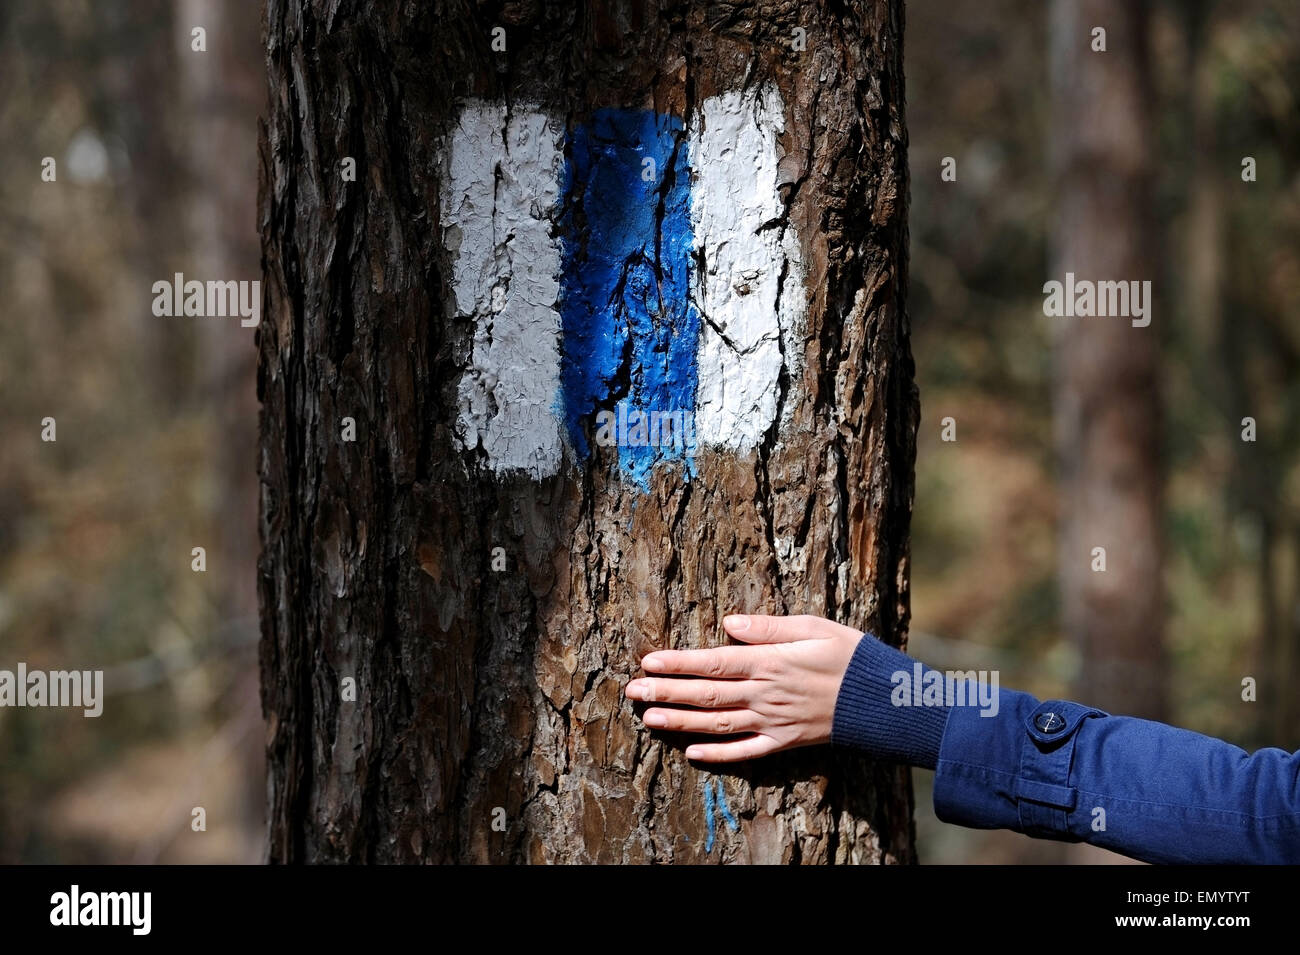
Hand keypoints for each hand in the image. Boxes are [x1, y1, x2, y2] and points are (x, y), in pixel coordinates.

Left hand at [624, 614, 863, 762]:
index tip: (648, 663)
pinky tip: (692, 753)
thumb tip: (729, 623)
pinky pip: (746, 752)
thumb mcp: (814, 627)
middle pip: (707, 695)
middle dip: (666, 694)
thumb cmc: (851, 656)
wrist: (885, 702)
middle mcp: (766, 694)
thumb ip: (769, 627)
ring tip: (649, 719)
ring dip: (681, 723)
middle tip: (631, 693)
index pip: (713, 663)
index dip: (678, 664)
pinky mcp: (785, 743)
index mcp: (770, 662)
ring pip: (718, 724)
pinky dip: (718, 755)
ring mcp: (773, 723)